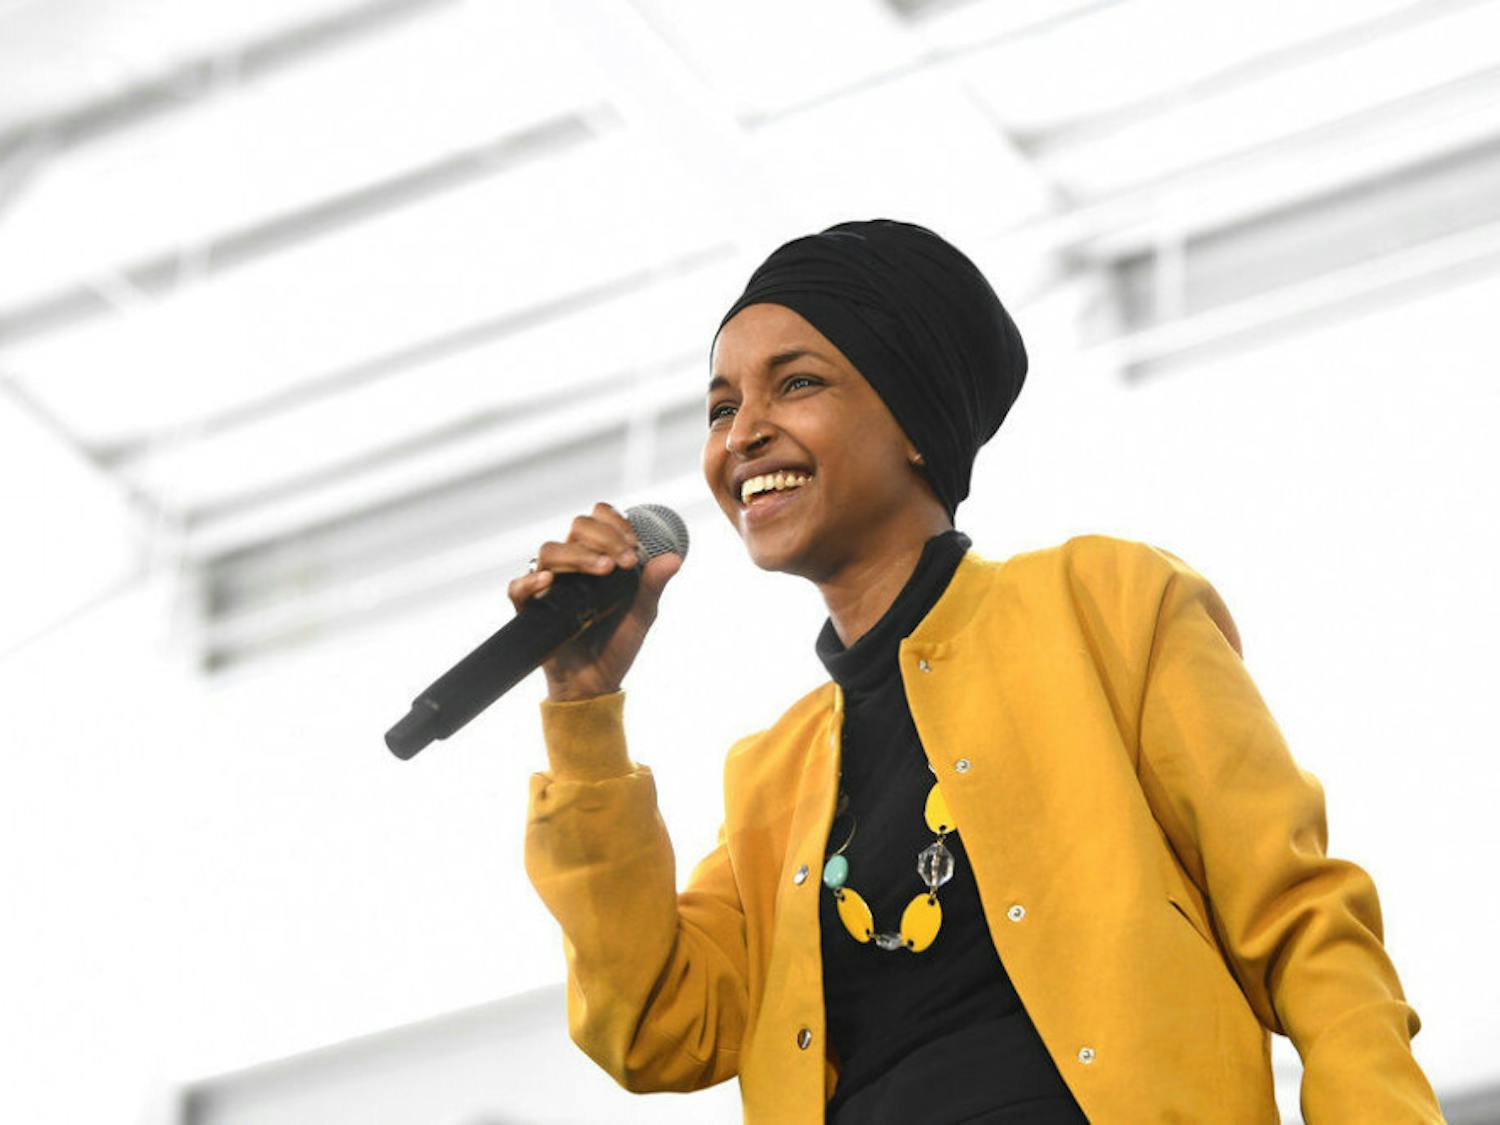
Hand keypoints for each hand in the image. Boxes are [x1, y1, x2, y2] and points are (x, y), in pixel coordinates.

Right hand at [506, 502, 682, 701]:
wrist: (596, 683)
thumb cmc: (616, 644)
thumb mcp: (641, 614)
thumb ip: (653, 585)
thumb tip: (675, 558)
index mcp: (598, 557)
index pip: (599, 518)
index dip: (616, 522)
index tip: (634, 546)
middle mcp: (572, 565)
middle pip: (577, 527)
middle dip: (604, 537)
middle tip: (626, 562)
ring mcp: (550, 585)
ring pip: (550, 550)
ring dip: (579, 555)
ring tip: (604, 570)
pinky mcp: (530, 608)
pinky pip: (518, 587)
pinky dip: (530, 581)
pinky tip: (549, 582)